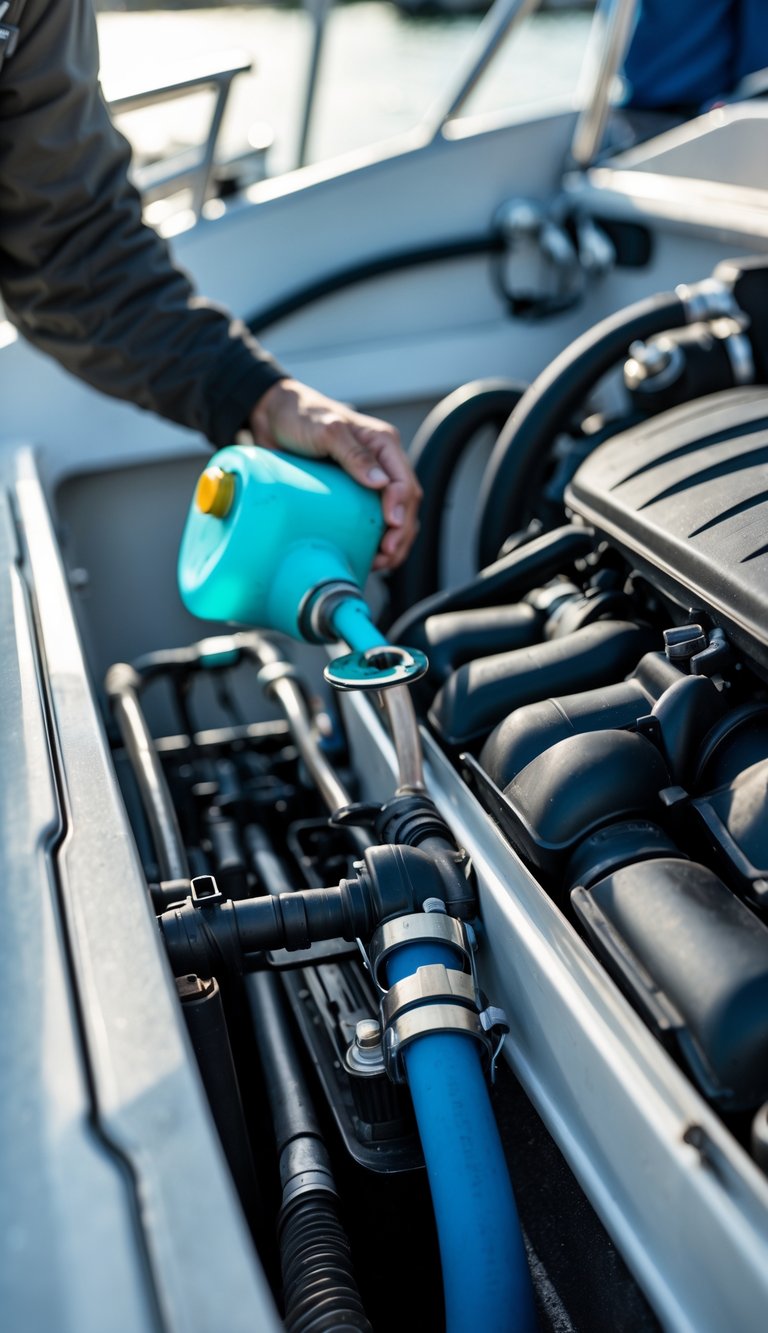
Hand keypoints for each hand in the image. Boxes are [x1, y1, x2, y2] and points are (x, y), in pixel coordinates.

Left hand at [248, 378, 421, 570]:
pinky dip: (375, 540)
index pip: (404, 481)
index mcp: (383, 444)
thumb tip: (379, 483)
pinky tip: (368, 555)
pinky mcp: (353, 495)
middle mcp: (382, 463)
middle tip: (386, 556)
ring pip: (395, 516)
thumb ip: (353, 454)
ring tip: (380, 563)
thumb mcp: (327, 430)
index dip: (401, 508)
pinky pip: (373, 520)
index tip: (390, 528)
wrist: (272, 416)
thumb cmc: (300, 415)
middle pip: (406, 504)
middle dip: (400, 533)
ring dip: (393, 542)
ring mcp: (368, 480)